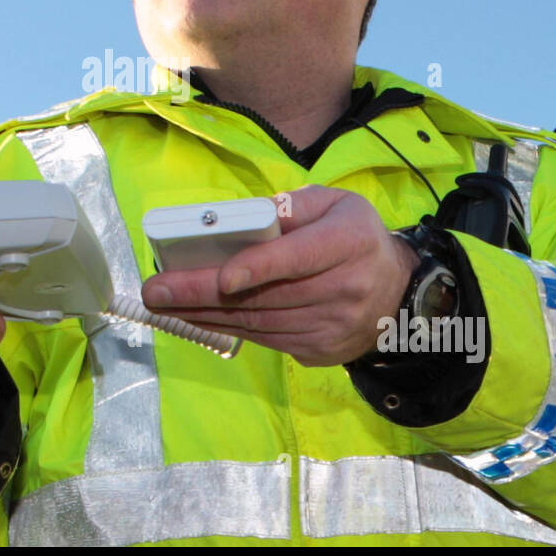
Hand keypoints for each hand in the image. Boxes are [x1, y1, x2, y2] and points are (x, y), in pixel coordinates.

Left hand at [141, 185, 417, 366]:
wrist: (399, 295)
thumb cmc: (356, 238)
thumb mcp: (336, 204)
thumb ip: (293, 207)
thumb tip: (244, 219)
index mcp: (348, 243)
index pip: (299, 258)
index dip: (259, 268)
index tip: (222, 276)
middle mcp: (343, 289)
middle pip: (265, 296)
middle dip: (203, 293)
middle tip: (157, 290)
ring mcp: (331, 328)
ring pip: (258, 323)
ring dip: (204, 315)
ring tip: (163, 304)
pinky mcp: (319, 352)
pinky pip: (266, 340)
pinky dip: (228, 329)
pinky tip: (195, 318)